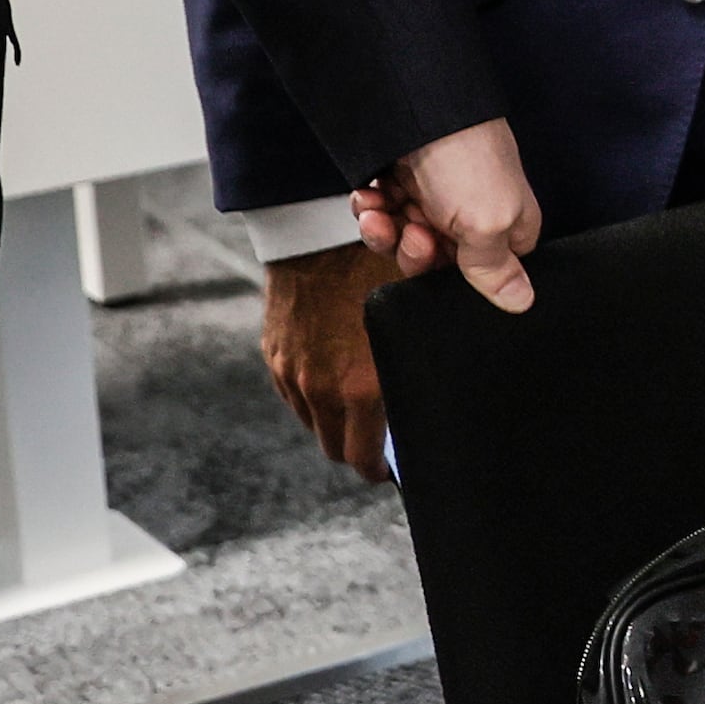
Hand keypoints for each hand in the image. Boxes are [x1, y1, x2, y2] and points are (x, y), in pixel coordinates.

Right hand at [261, 240, 395, 475]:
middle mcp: (322, 388)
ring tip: (356, 408)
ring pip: (312, 423)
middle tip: (378, 442)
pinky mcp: (274, 354)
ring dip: (333, 422)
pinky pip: (291, 394)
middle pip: (335, 448)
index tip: (391, 470)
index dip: (379, 472)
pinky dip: (310, 396)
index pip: (364, 459)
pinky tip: (331, 378)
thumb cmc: (382, 269)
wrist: (325, 231)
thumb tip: (430, 403)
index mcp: (362, 387)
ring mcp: (293, 373)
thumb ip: (416, 366)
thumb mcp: (411, 321)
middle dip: (357, 451)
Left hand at [353, 117, 537, 313]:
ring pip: (403, 238)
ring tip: (379, 210)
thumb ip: (496, 269)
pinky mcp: (403, 181)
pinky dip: (372, 208)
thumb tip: (523, 303)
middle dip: (413, 250)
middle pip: (437, 260)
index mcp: (506, 226)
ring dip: (385, 231)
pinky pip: (382, 213)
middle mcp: (471, 213)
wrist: (418, 103)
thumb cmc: (464, 158)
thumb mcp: (487, 223)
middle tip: (411, 229)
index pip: (485, 273)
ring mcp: (435, 196)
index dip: (455, 275)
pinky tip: (371, 194)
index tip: (439, 254)